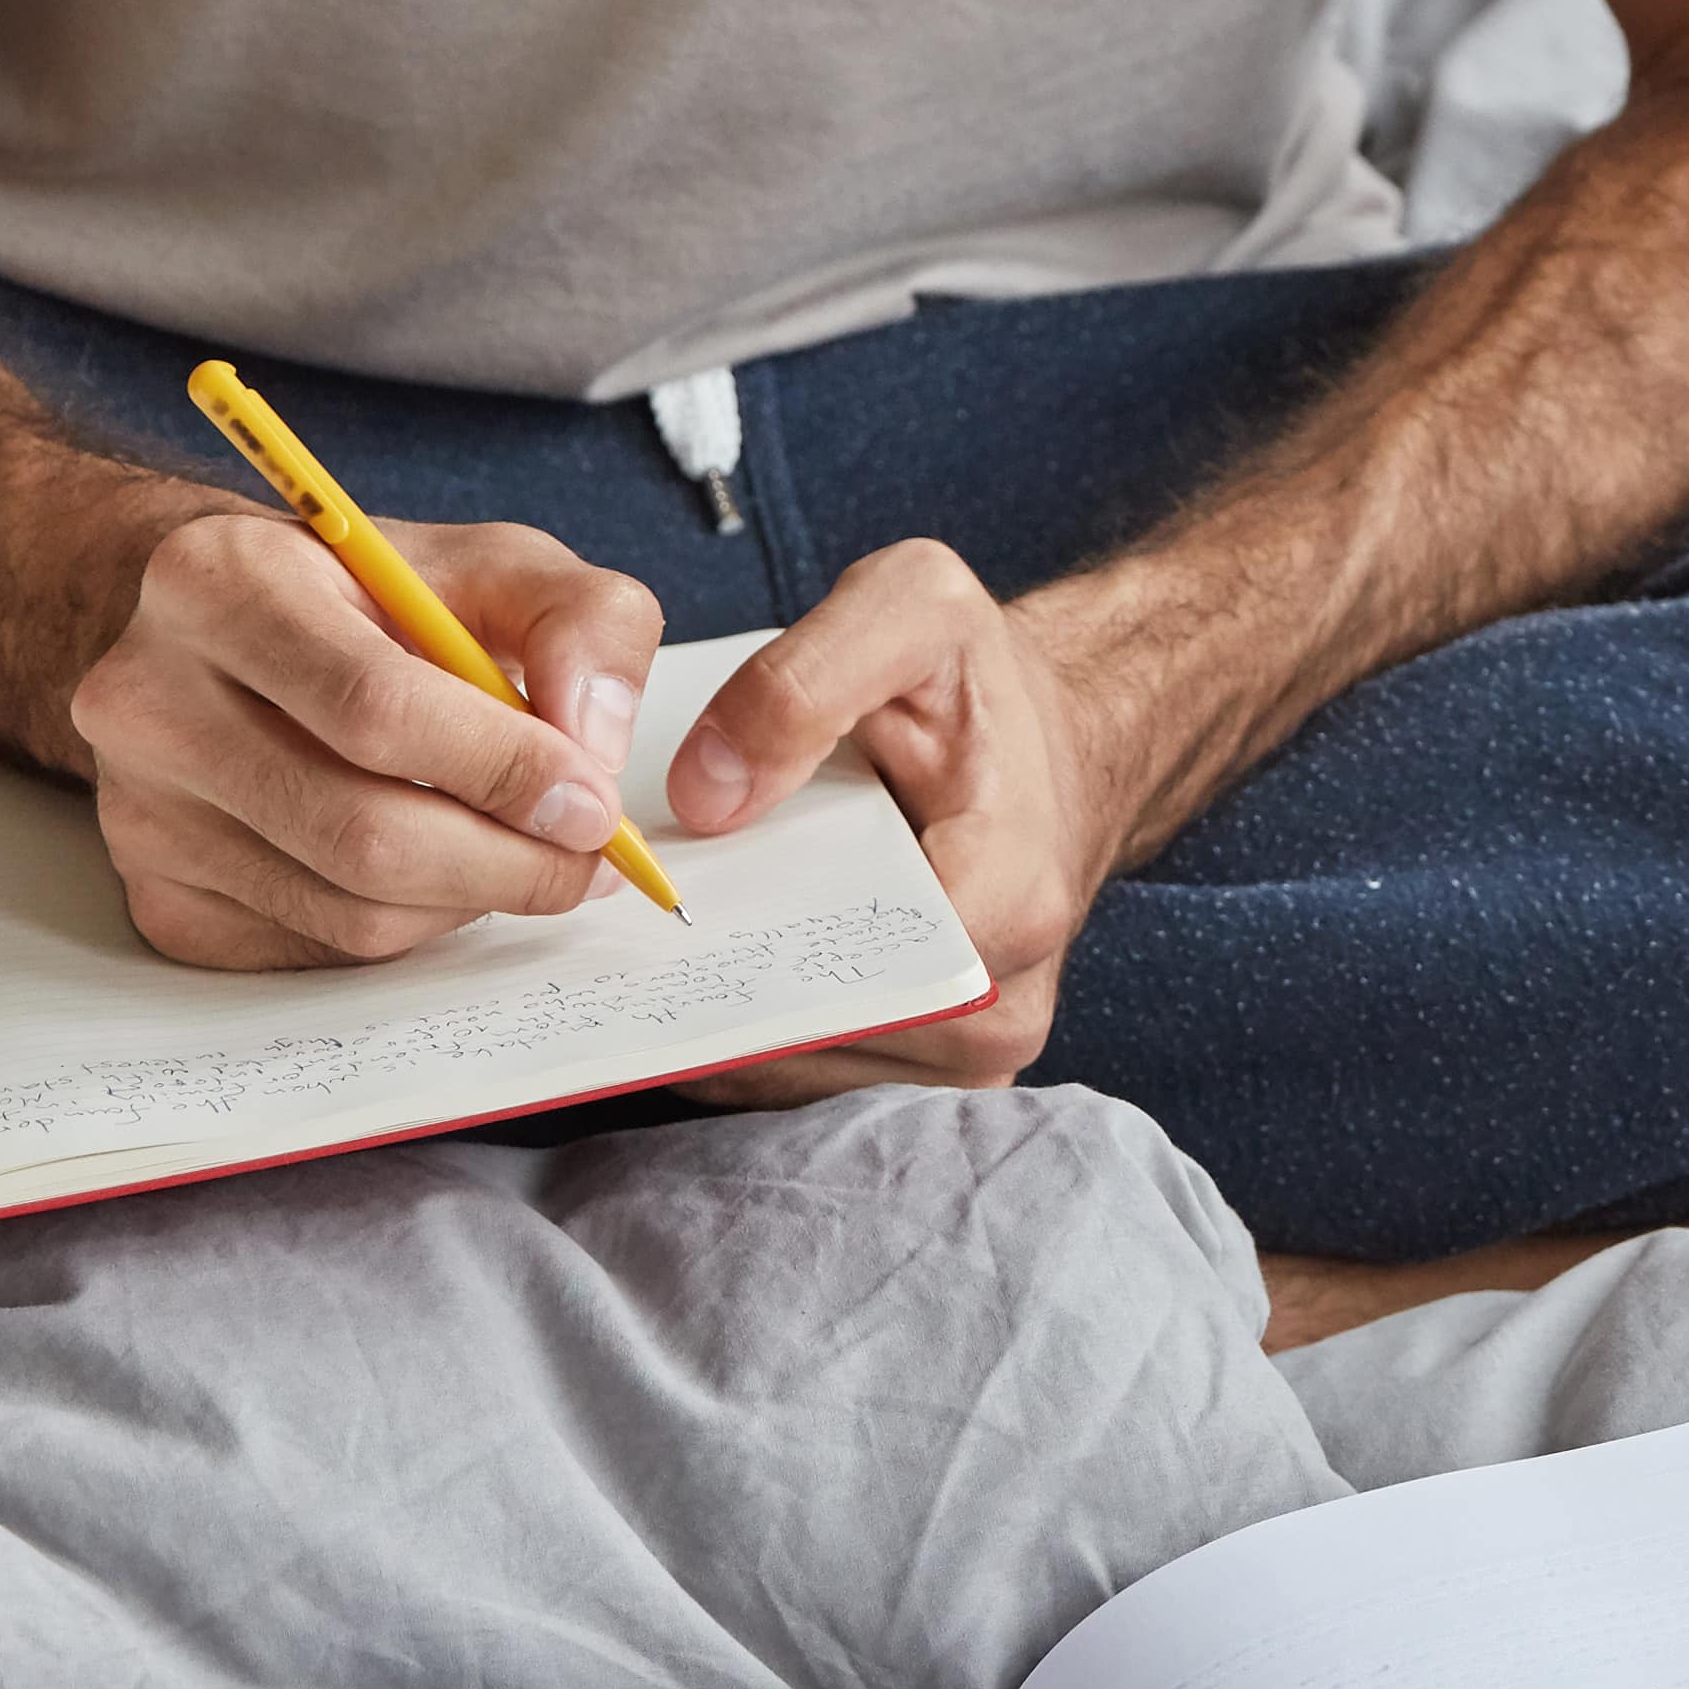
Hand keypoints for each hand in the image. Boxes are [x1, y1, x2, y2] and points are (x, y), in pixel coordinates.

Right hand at [58, 496, 662, 972]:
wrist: (214, 636)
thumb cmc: (358, 598)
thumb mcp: (486, 563)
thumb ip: (578, 621)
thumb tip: (595, 748)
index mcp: (222, 583)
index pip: (375, 708)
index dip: (504, 770)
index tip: (591, 803)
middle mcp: (149, 700)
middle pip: (359, 832)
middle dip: (506, 863)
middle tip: (584, 860)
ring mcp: (140, 811)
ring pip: (346, 910)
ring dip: (466, 901)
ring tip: (520, 855)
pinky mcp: (156, 896)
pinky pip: (316, 947)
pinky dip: (405, 924)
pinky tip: (431, 869)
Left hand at [664, 536, 1128, 1087]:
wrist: (1049, 744)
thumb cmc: (982, 681)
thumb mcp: (910, 609)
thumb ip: (800, 683)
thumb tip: (702, 797)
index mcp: (1008, 898)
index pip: (850, 968)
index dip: (746, 938)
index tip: (673, 898)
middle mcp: (998, 1007)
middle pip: (810, 1033)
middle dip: (717, 981)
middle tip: (639, 924)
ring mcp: (967, 1057)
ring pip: (795, 1073)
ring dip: (719, 1016)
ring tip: (665, 942)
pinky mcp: (928, 1072)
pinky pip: (807, 1080)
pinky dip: (745, 1032)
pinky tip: (711, 964)